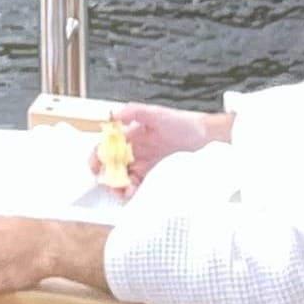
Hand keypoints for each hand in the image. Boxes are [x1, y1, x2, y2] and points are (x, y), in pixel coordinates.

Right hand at [85, 102, 229, 196]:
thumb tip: (114, 116)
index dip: (98, 156)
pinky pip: (138, 184)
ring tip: (125, 191)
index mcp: (130, 135)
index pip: (106, 146)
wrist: (206, 137)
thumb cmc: (182, 122)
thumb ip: (134, 111)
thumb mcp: (157, 114)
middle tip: (111, 185)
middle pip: (112, 166)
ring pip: (123, 177)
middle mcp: (135, 150)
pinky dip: (133, 190)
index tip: (97, 166)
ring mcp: (144, 163)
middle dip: (107, 177)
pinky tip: (135, 192)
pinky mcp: (155, 174)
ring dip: (119, 186)